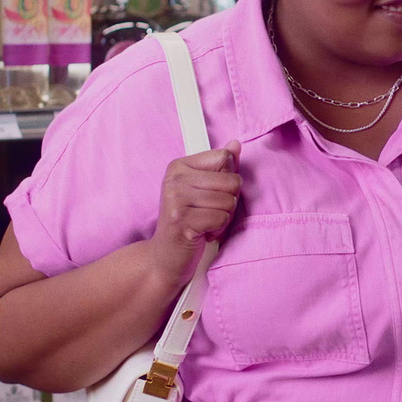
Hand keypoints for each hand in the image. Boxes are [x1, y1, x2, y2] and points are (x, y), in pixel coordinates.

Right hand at [148, 140, 241, 285]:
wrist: (166, 257)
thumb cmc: (189, 222)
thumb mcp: (204, 190)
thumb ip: (220, 167)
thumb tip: (235, 144)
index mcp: (179, 166)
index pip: (224, 158)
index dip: (228, 180)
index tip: (210, 195)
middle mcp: (174, 179)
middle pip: (232, 181)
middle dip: (229, 202)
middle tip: (209, 213)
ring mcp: (176, 200)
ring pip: (229, 201)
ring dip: (223, 218)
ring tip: (204, 223)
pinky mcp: (182, 221)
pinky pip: (222, 218)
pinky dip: (217, 230)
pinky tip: (201, 233)